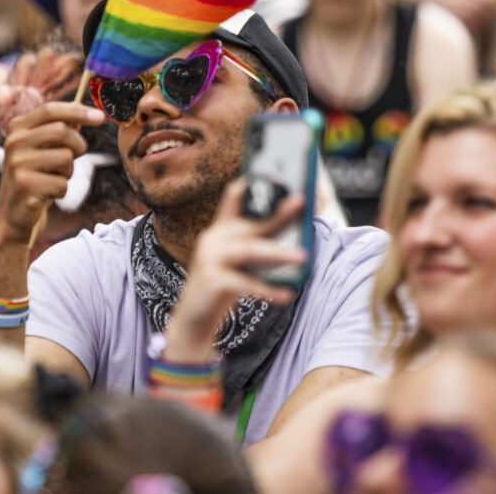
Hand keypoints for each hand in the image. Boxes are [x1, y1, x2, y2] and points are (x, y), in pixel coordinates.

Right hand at [0, 101, 105, 242]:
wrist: (14, 214)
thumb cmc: (35, 177)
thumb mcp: (43, 149)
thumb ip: (61, 129)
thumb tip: (89, 113)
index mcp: (17, 128)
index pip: (50, 110)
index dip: (77, 111)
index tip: (100, 117)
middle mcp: (14, 142)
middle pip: (62, 131)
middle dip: (78, 145)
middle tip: (75, 158)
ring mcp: (17, 164)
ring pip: (65, 158)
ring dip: (68, 172)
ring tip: (53, 178)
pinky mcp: (24, 186)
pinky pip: (62, 183)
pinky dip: (61, 190)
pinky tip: (47, 194)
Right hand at [163, 178, 305, 364]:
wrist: (193, 320)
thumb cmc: (222, 288)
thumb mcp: (239, 262)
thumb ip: (259, 246)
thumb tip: (299, 240)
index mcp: (220, 230)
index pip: (234, 197)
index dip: (253, 185)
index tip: (276, 175)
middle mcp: (213, 239)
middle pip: (250, 224)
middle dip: (276, 213)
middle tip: (300, 202)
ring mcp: (209, 259)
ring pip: (248, 250)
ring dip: (277, 252)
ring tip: (303, 257)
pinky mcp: (212, 282)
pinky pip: (244, 283)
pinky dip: (266, 289)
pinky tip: (286, 294)